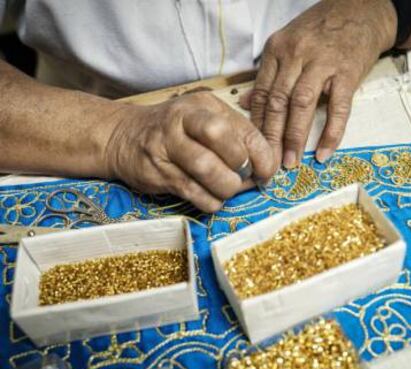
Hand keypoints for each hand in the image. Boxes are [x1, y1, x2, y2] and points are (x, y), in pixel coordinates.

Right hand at [104, 92, 275, 211]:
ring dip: (226, 188)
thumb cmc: (173, 129)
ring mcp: (166, 147)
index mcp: (202, 105)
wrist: (123, 136)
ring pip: (208, 171)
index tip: (266, 170)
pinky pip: (194, 194)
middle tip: (243, 178)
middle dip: (241, 167)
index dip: (261, 154)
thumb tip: (266, 166)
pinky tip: (211, 196)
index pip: (241, 127)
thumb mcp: (203, 117)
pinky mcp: (157, 173)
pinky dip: (210, 201)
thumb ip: (234, 134)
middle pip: (223, 142)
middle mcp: (182, 121)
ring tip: (227, 188)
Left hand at [244, 0, 396, 167]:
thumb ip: (266, 76)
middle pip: (278, 102)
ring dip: (295, 137)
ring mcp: (323, 63)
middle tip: (269, 163)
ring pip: (302, 104)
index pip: (261, 94)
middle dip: (272, 137)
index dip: (257, 125)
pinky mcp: (348, 72)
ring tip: (290, 162)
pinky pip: (338, 107)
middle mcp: (296, 55)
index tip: (254, 148)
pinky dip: (331, 132)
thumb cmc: (318, 32)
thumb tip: (244, 104)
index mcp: (277, 50)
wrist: (361, 11)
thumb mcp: (286, 45)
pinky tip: (323, 152)